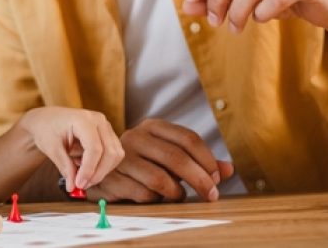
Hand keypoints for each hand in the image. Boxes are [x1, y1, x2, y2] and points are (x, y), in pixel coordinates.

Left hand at [17, 107, 123, 192]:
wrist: (46, 119)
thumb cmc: (47, 129)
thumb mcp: (52, 149)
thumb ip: (65, 167)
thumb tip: (73, 187)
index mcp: (83, 119)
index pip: (94, 148)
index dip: (89, 170)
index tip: (78, 184)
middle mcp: (99, 120)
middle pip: (110, 152)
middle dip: (97, 173)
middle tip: (82, 186)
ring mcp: (105, 126)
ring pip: (115, 155)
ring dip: (101, 171)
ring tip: (81, 175)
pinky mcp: (107, 134)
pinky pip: (113, 154)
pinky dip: (102, 165)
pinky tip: (86, 166)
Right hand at [90, 119, 231, 202]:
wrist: (98, 169)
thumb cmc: (143, 164)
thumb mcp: (170, 157)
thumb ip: (199, 162)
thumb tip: (229, 170)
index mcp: (153, 126)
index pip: (188, 138)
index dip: (207, 159)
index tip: (217, 178)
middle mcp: (136, 137)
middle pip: (176, 158)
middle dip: (200, 179)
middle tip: (212, 195)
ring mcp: (122, 157)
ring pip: (159, 178)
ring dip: (177, 193)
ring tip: (180, 197)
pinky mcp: (112, 178)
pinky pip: (143, 194)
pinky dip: (157, 200)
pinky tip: (158, 199)